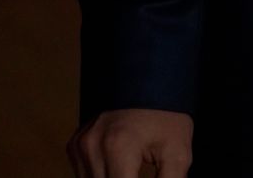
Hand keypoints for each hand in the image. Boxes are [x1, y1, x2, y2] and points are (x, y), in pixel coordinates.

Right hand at [67, 108, 193, 177]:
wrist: (149, 84)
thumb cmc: (167, 119)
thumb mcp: (178, 153)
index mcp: (118, 147)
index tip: (142, 176)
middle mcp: (92, 146)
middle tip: (139, 172)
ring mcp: (80, 145)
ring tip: (132, 170)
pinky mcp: (75, 145)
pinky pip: (85, 175)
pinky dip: (102, 176)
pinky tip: (120, 167)